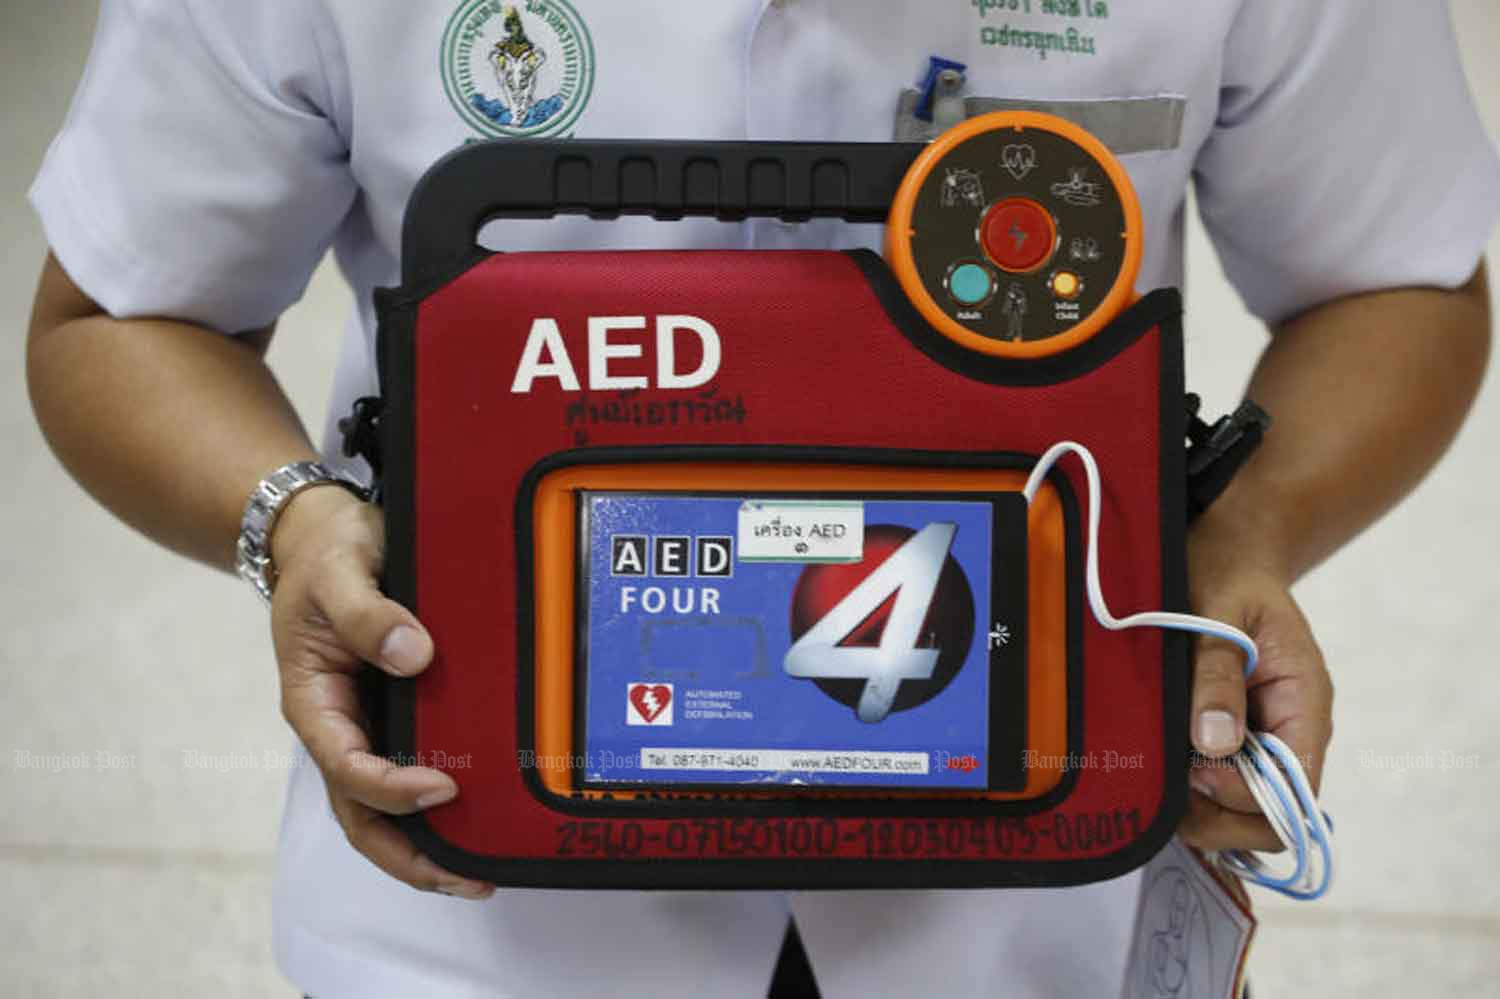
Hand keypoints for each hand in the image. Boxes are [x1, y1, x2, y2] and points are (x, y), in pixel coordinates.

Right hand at [268, 485, 494, 898]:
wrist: (323, 539)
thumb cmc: (327, 556)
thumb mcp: (338, 572)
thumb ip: (367, 612)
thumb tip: (415, 655)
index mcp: (314, 702)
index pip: (346, 766)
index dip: (391, 788)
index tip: (445, 788)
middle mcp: (339, 728)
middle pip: (362, 815)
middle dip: (409, 855)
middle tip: (469, 878)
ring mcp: (366, 729)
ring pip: (384, 810)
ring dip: (426, 847)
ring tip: (481, 872)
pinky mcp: (395, 720)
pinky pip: (411, 775)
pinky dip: (440, 810)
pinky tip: (485, 820)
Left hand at [1177, 518, 1334, 852]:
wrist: (1225, 550)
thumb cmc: (1225, 571)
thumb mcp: (1218, 609)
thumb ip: (1217, 674)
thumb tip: (1216, 743)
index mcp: (1304, 702)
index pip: (1294, 789)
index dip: (1243, 795)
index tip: (1193, 767)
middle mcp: (1289, 731)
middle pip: (1269, 817)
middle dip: (1216, 815)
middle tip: (1163, 785)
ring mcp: (1260, 739)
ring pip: (1240, 812)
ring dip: (1197, 807)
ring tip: (1154, 774)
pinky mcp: (1230, 737)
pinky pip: (1216, 787)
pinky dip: (1186, 791)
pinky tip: (1155, 767)